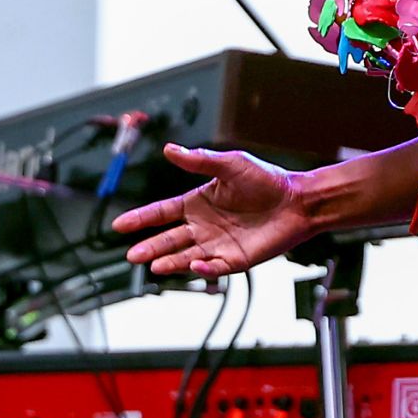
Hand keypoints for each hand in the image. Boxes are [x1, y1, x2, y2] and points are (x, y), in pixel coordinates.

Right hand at [109, 143, 314, 277]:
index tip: (119, 225)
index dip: (141, 218)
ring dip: (170, 261)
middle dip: (149, 247)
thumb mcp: (230, 164)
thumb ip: (199, 161)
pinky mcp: (235, 259)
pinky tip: (194, 265)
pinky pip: (214, 267)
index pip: (162, 212)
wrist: (297, 201)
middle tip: (132, 254)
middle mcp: (203, 225)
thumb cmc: (267, 180)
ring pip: (185, 256)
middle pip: (169, 239)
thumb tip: (170, 149)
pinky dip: (202, 268)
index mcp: (198, 202)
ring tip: (154, 264)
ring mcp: (217, 244)